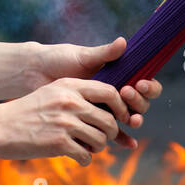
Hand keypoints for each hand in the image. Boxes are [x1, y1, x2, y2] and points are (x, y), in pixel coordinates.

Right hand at [0, 77, 132, 165]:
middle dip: (109, 133)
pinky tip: (74, 155)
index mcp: (68, 85)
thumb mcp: (51, 93)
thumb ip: (76, 96)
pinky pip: (87, 155)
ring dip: (96, 147)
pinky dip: (84, 159)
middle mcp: (69, 101)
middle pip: (109, 120)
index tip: (118, 118)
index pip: (109, 91)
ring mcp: (65, 122)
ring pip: (101, 140)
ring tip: (84, 146)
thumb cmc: (27, 112)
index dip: (119, 107)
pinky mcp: (59, 142)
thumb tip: (109, 109)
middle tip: (99, 138)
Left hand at [27, 37, 162, 140]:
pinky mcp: (94, 121)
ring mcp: (106, 108)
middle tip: (127, 93)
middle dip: (139, 101)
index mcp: (117, 75)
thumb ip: (104, 54)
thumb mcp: (82, 57)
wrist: (36, 75)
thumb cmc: (59, 60)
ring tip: (130, 119)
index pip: (143, 83)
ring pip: (130, 118)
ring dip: (134, 119)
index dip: (148, 86)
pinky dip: (123, 138)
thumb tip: (124, 42)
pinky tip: (129, 143)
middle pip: (140, 102)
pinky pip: (113, 133)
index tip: (139, 83)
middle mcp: (115, 93)